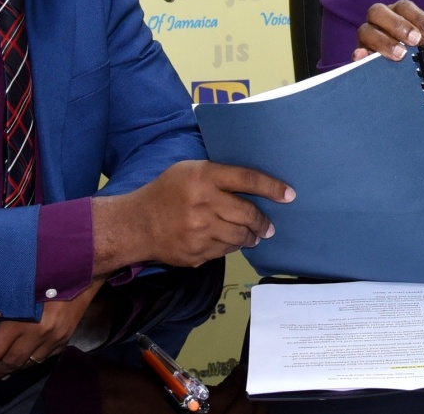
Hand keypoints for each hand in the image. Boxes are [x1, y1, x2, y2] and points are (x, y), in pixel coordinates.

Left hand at [0, 279, 103, 384]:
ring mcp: (54, 338)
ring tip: (3, 374)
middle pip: (11, 362)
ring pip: (29, 363)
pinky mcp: (66, 337)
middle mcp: (38, 334)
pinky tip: (28, 360)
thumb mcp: (13, 288)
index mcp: (21, 321)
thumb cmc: (45, 272)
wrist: (84, 269)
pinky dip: (34, 361)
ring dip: (15, 369)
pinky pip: (47, 356)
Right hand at [95, 160, 295, 271]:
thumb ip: (218, 175)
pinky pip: (225, 251)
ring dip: (251, 236)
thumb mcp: (189, 170)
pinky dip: (231, 247)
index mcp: (203, 177)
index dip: (272, 188)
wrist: (135, 224)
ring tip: (254, 235)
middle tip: (269, 225)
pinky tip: (229, 242)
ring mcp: (199, 231)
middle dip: (263, 221)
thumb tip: (253, 185)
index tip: (289, 195)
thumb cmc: (165, 192)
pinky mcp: (196, 252)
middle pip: (248, 213)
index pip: (247, 179)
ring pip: (240, 236)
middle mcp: (203, 203)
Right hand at [351, 0, 423, 61]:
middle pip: (379, 12)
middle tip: (415, 40)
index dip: (419, 17)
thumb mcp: (423, 43)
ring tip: (400, 55)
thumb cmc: (415, 51)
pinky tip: (364, 57)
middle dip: (398, 25)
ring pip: (366, 31)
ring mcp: (366, 36)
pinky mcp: (360, 54)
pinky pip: (356, 52)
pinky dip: (360, 54)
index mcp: (396, 12)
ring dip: (383, 41)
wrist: (399, 72)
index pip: (405, 7)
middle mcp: (378, 20)